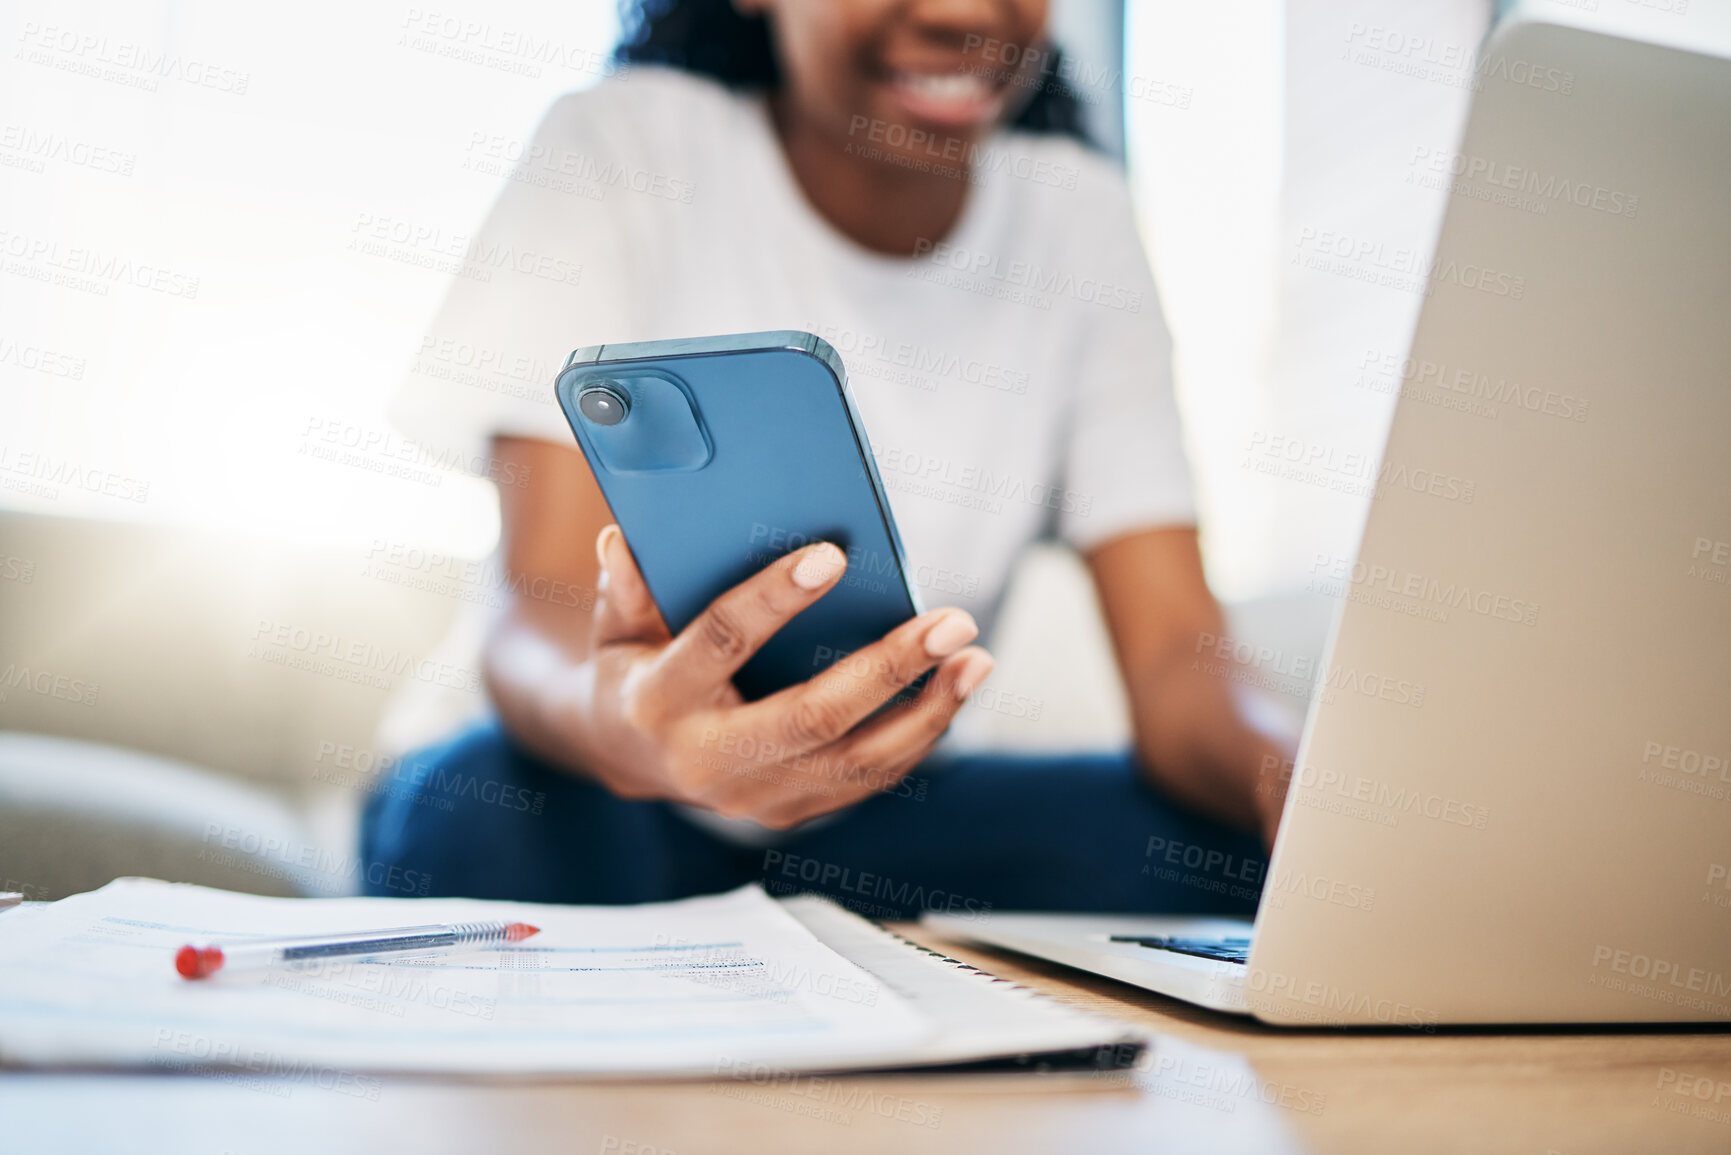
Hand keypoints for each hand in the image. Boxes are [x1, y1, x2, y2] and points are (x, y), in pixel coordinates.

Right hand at [563, 525, 994, 827]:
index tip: (834, 555)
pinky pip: (868, 779)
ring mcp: (754, 797)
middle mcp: (707, 761)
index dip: (775, 598)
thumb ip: (626, 585)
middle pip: (813, 716)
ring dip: (928, 710)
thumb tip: (625, 540)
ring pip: (857, 761)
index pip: (722, 642)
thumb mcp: (616, 623)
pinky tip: (955, 691)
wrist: (630, 755)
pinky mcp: (791, 811)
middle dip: (890, 667)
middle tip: (952, 622)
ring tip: (976, 659)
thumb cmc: (636, 665)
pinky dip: (919, 736)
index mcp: (657, 701)